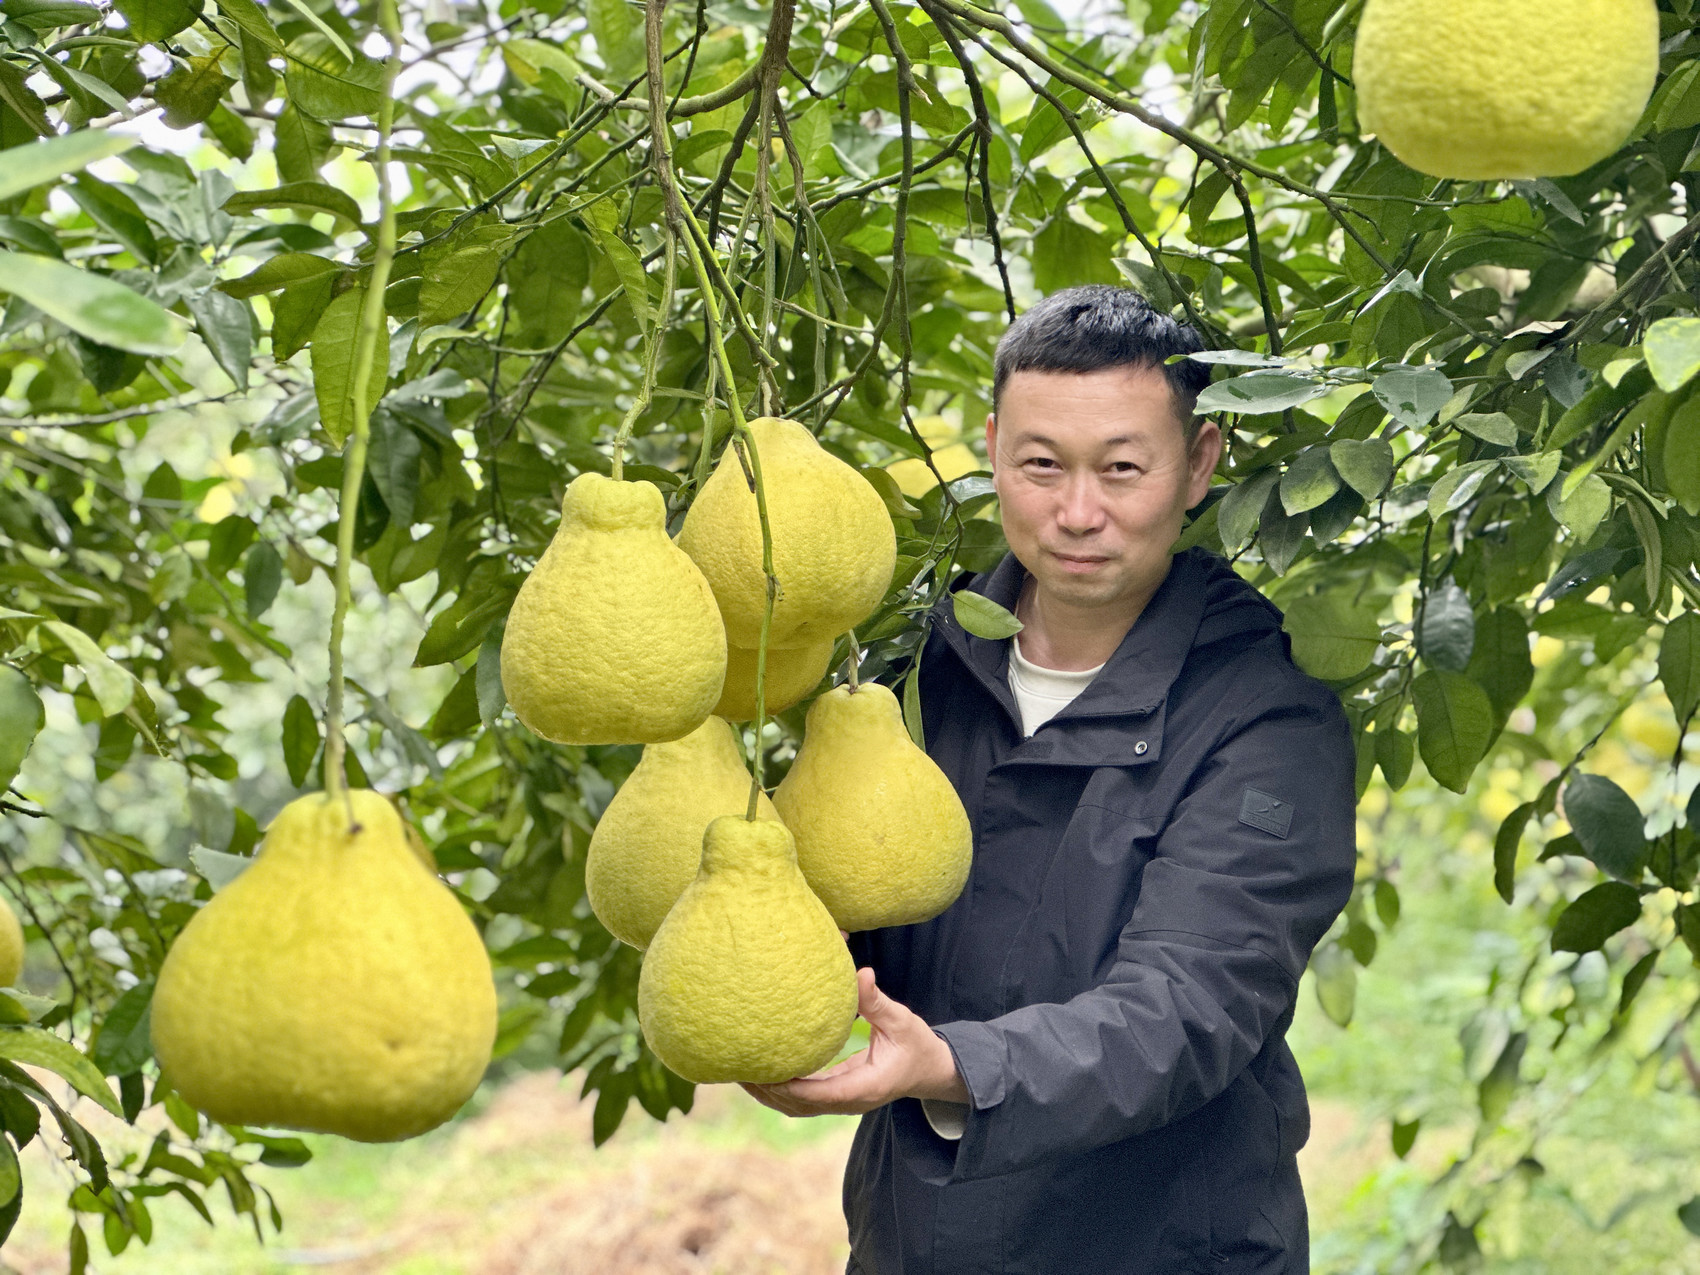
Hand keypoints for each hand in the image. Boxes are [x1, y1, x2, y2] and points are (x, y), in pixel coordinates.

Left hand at [741, 967, 969, 1116]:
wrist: (931, 1071)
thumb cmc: (917, 1046)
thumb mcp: (902, 1021)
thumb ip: (878, 1002)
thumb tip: (861, 973)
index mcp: (864, 1088)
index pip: (817, 1094)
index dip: (787, 1084)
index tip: (762, 1068)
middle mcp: (849, 1101)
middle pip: (797, 1105)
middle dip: (766, 1089)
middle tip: (737, 1066)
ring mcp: (842, 1103)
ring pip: (795, 1107)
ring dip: (767, 1093)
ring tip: (739, 1071)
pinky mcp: (836, 1097)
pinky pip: (801, 1100)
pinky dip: (778, 1091)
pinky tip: (759, 1074)